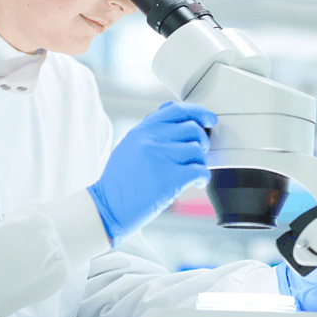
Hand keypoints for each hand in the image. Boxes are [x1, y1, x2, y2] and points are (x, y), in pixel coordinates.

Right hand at [88, 102, 215, 245]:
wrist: (109, 206)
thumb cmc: (120, 181)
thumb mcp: (129, 147)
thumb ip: (151, 133)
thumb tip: (177, 123)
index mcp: (142, 130)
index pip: (177, 110)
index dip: (198, 112)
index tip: (208, 120)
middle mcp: (151, 139)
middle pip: (192, 129)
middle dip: (201, 142)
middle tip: (197, 155)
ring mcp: (160, 157)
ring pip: (197, 151)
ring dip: (200, 163)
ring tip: (192, 173)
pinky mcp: (170, 178)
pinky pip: (200, 170)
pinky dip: (203, 178)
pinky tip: (196, 183)